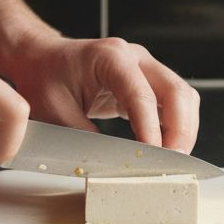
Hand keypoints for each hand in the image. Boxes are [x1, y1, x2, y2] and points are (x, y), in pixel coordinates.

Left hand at [1, 31, 200, 152]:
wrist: (40, 59)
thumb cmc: (43, 78)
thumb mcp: (54, 111)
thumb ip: (84, 138)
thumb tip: (111, 165)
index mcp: (111, 57)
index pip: (142, 95)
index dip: (151, 129)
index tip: (153, 158)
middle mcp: (135, 58)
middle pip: (177, 92)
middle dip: (180, 131)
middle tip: (174, 164)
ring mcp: (145, 68)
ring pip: (183, 98)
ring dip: (183, 131)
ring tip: (173, 161)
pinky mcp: (146, 83)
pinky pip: (172, 104)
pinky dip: (175, 128)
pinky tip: (167, 149)